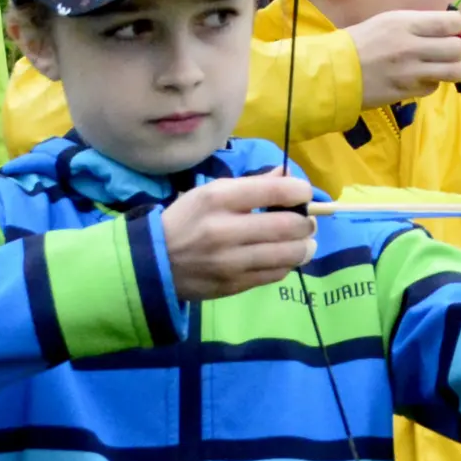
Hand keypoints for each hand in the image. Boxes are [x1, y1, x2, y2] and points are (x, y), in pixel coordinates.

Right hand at [161, 172, 317, 300]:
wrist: (154, 262)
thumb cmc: (187, 220)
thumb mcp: (211, 192)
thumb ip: (253, 184)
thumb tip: (288, 175)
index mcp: (219, 198)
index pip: (277, 191)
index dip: (301, 192)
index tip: (302, 195)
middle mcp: (225, 229)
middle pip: (289, 226)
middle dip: (307, 222)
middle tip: (307, 222)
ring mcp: (229, 261)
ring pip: (288, 254)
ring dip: (304, 246)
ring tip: (302, 241)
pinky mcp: (233, 285)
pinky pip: (275, 274)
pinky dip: (286, 264)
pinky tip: (282, 257)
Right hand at [347, 10, 460, 106]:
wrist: (334, 71)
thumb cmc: (361, 41)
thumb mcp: (388, 21)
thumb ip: (419, 24)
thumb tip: (450, 28)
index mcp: (405, 23)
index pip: (452, 22)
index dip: (456, 25)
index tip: (450, 29)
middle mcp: (411, 47)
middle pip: (457, 48)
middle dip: (458, 49)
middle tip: (448, 50)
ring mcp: (410, 72)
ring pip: (455, 71)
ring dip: (455, 68)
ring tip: (446, 66)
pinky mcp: (407, 92)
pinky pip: (434, 87)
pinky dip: (432, 82)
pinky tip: (421, 78)